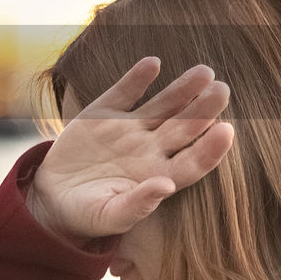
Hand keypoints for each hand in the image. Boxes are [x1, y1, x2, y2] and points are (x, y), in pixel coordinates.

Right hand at [27, 57, 233, 243]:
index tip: (227, 131)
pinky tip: (153, 63)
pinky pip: (125, 92)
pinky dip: (138, 78)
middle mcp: (151, 150)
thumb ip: (138, 205)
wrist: (53, 197)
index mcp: (158, 176)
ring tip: (204, 71)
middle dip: (205, 108)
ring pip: (163, 105)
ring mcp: (129, 129)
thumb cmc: (88, 214)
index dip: (211, 148)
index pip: (193, 161)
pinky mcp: (104, 113)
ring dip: (183, 88)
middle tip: (223, 90)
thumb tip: (166, 187)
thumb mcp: (109, 216)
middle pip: (186, 127)